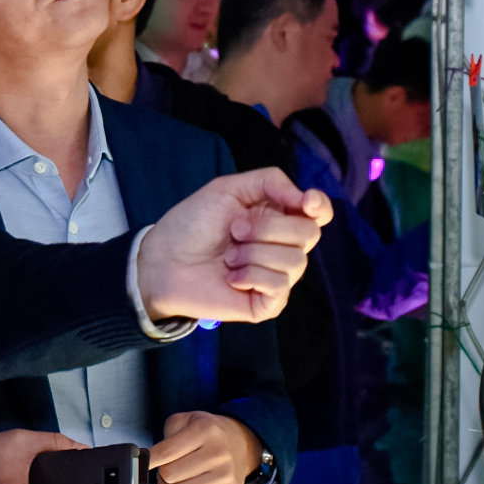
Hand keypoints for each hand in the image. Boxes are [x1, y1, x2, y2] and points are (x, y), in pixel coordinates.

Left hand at [137, 169, 330, 324]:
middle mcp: (283, 246)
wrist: (163, 260)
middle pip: (309, 234)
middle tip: (234, 230)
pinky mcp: (267, 303)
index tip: (305, 202)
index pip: (319, 213)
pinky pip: (279, 286)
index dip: (320, 206)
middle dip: (267, 228)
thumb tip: (305, 198)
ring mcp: (277, 276)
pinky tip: (230, 278)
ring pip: (295, 261)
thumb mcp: (227, 188)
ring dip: (253, 254)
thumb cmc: (192, 223)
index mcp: (278, 216)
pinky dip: (251, 276)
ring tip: (227, 257)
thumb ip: (270, 181)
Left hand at [150, 411, 261, 483]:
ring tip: (174, 478)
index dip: (149, 459)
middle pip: (170, 475)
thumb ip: (167, 433)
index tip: (144, 460)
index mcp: (205, 430)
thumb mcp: (188, 419)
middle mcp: (218, 453)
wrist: (242, 444)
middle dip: (161, 472)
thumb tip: (151, 456)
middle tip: (165, 467)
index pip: (166, 452)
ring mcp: (226, 476)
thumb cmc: (209, 433)